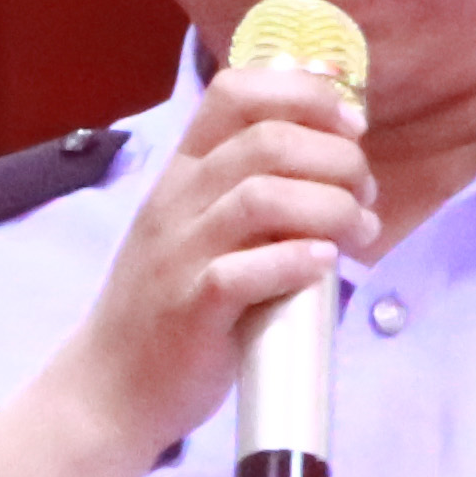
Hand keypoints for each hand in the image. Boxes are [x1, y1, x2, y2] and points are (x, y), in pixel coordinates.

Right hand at [35, 57, 377, 457]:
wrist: (109, 384)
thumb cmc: (171, 302)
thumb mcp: (200, 225)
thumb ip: (252, 184)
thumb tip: (336, 145)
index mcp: (182, 171)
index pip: (235, 92)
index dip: (305, 93)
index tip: (351, 123)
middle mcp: (177, 201)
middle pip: (266, 141)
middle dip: (338, 159)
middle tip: (365, 194)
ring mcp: (180, 254)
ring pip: (260, 197)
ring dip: (330, 207)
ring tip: (360, 232)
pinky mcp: (190, 310)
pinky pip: (241, 272)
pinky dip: (293, 261)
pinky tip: (324, 265)